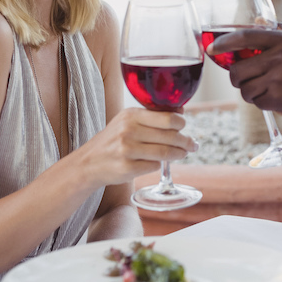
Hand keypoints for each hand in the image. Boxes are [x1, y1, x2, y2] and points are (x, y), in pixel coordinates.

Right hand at [75, 107, 197, 186]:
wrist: (88, 163)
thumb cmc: (113, 140)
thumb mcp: (126, 121)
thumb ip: (151, 116)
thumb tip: (180, 113)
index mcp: (131, 115)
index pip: (167, 118)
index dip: (181, 124)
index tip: (185, 127)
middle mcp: (128, 130)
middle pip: (170, 136)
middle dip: (186, 141)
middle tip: (193, 145)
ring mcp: (127, 150)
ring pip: (165, 153)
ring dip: (178, 154)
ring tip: (183, 154)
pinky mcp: (127, 168)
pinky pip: (154, 166)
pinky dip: (159, 165)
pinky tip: (158, 162)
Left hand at [208, 24, 281, 126]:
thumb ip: (279, 31)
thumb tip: (256, 21)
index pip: (244, 37)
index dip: (223, 43)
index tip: (211, 49)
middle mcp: (278, 56)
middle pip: (236, 70)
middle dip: (237, 78)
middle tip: (247, 80)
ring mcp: (277, 78)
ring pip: (244, 89)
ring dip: (252, 93)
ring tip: (270, 90)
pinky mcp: (278, 98)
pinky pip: (256, 102)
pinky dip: (263, 103)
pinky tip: (280, 99)